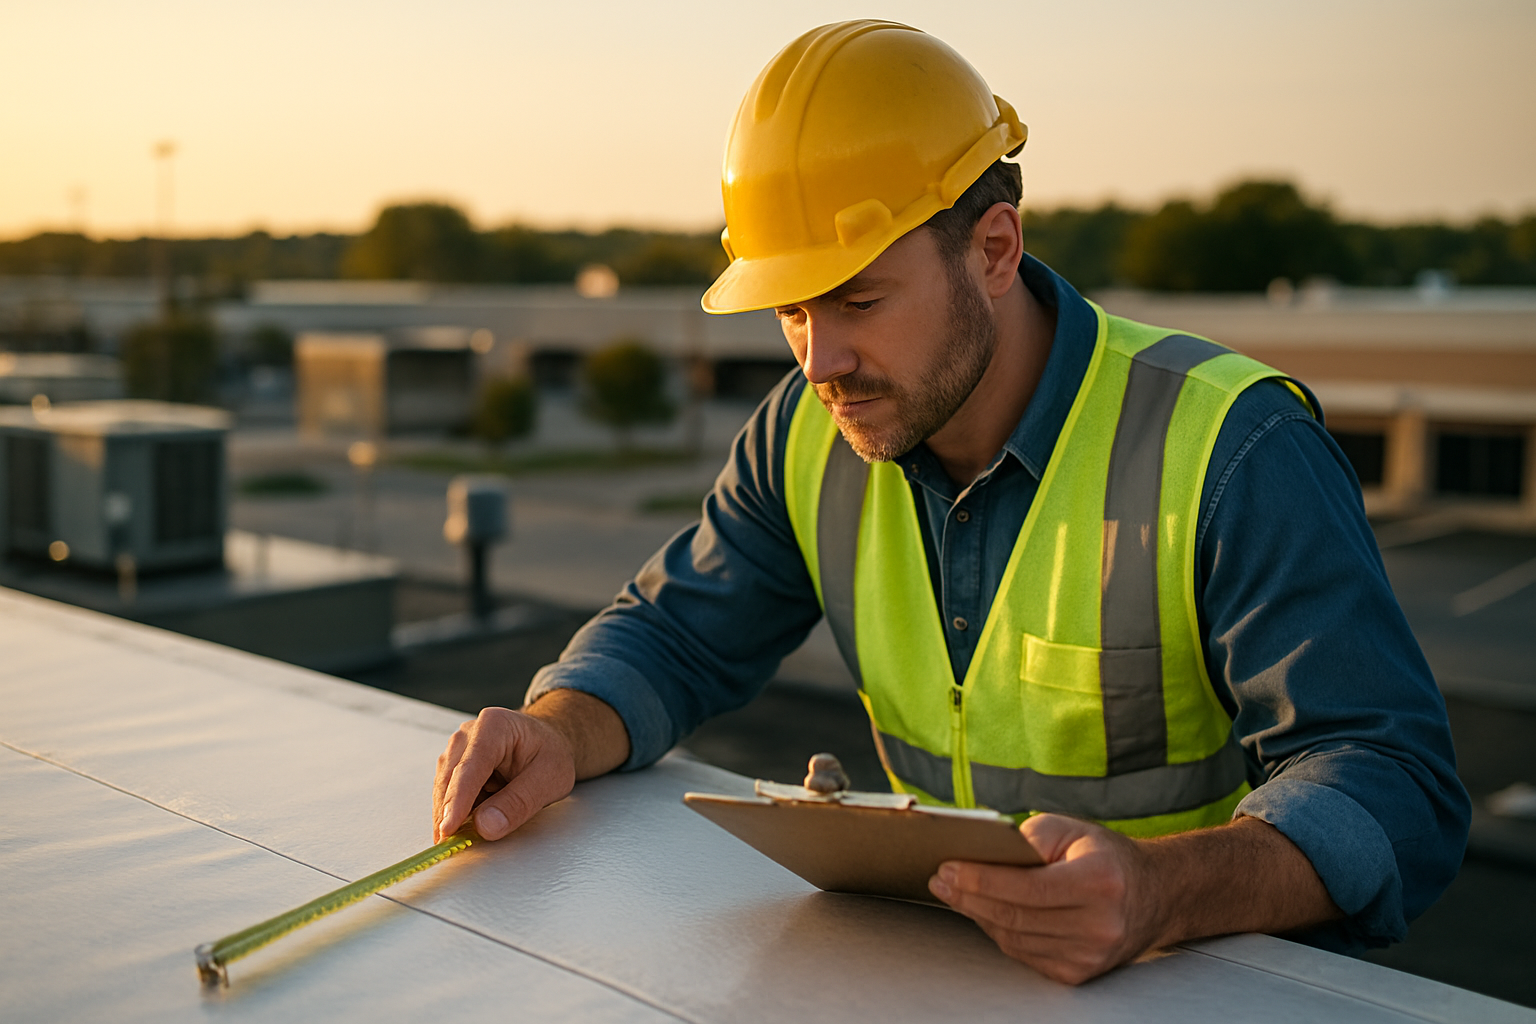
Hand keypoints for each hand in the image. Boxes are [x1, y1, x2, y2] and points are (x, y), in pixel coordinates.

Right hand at [432, 706, 576, 842]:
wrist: (546, 744)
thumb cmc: (550, 754)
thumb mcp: (550, 779)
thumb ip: (519, 802)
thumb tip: (485, 826)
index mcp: (494, 726)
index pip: (470, 768)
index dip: (457, 801)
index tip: (448, 829)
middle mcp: (468, 735)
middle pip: (450, 780)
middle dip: (449, 814)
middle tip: (453, 848)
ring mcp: (457, 750)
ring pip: (444, 791)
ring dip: (452, 816)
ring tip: (466, 838)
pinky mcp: (453, 767)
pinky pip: (448, 796)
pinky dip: (456, 814)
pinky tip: (467, 827)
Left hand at [928, 813, 1162, 984]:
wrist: (1154, 896)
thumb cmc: (1106, 857)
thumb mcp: (1072, 830)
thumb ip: (1028, 838)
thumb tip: (980, 853)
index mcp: (1099, 883)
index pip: (1026, 887)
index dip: (981, 880)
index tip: (948, 868)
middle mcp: (1098, 925)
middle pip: (1015, 916)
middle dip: (969, 897)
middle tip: (941, 880)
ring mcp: (1089, 955)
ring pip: (1014, 938)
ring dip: (978, 915)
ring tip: (955, 892)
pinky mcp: (1078, 973)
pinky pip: (1023, 953)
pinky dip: (1000, 932)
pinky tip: (985, 912)